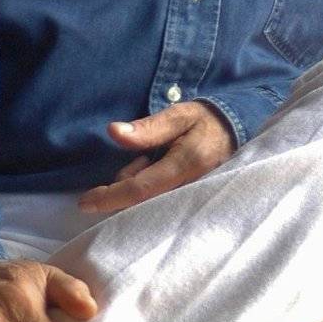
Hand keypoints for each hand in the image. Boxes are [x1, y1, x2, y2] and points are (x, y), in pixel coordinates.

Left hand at [78, 100, 234, 214]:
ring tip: (152, 159)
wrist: (238, 131)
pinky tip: (157, 171)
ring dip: (139, 185)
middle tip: (140, 158)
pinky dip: (149, 191)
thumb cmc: (205, 122)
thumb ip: (147, 128)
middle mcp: (189, 192)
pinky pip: (160, 206)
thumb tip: (113, 131)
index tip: (84, 202)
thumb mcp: (179, 115)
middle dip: (126, 186)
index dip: (110, 197)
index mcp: (185, 166)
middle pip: (142, 202)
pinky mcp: (192, 206)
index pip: (140, 189)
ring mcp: (192, 203)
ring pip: (150, 205)